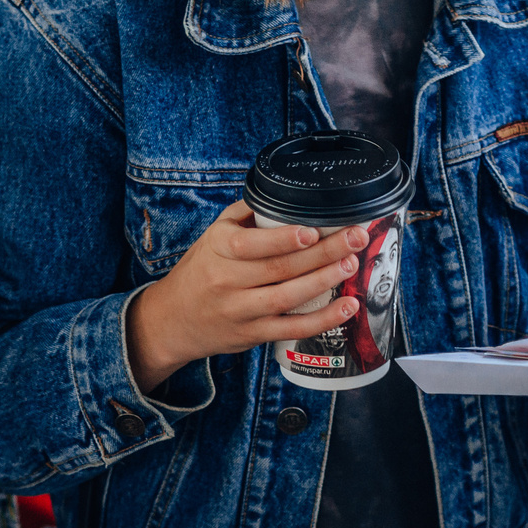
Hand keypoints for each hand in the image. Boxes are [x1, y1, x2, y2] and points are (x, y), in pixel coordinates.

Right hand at [124, 202, 369, 394]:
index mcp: (219, 249)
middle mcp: (227, 281)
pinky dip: (322, 320)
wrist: (172, 320)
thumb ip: (246, 214)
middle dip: (323, 252)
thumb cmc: (201, 270)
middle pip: (280, 268)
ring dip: (325, 281)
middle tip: (355, 237)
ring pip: (288, 297)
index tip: (313, 229)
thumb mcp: (213, 234)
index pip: (251, 243)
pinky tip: (346, 308)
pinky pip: (291, 328)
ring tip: (352, 264)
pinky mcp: (253, 335)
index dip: (283, 239)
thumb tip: (288, 192)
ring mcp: (241, 311)